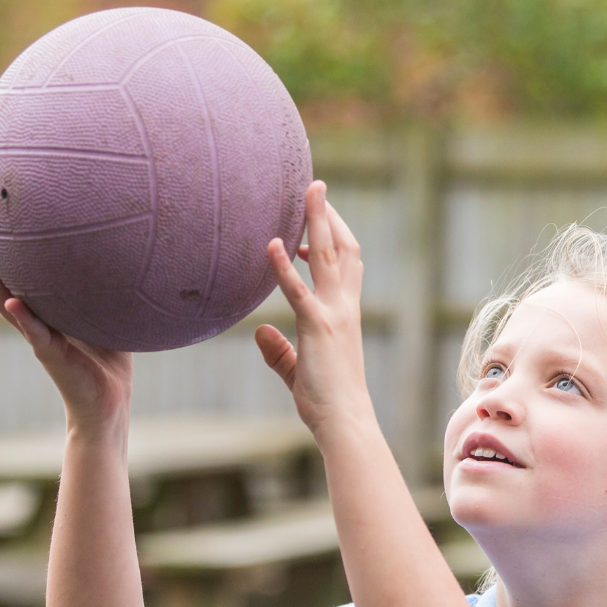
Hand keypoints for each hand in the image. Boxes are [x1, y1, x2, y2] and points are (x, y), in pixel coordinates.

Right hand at [0, 220, 132, 428]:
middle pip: (1, 280)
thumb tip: (122, 249)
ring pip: (6, 302)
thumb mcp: (105, 314)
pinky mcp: (52, 355)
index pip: (18, 273)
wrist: (109, 401)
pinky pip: (35, 333)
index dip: (4, 247)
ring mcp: (40, 336)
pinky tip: (13, 299)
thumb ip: (105, 288)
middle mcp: (35, 320)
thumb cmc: (108, 357)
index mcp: (45, 309)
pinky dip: (24, 317)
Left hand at [256, 180, 370, 432]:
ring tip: (307, 190)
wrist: (346, 422)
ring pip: (325, 256)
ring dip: (315, 220)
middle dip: (328, 215)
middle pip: (341, 247)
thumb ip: (281, 351)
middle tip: (315, 184)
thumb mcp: (299, 370)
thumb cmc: (327, 401)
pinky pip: (298, 290)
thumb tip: (260, 333)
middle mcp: (345, 306)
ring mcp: (334, 313)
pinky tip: (270, 243)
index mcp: (345, 313)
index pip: (346, 263)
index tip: (316, 218)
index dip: (333, 236)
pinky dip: (283, 266)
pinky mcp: (316, 327)